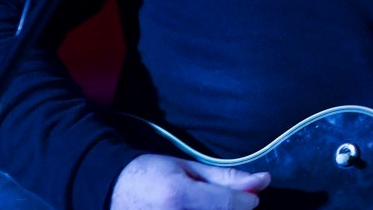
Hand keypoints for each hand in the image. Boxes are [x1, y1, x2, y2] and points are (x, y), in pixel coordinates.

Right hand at [112, 153, 270, 209]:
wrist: (110, 189)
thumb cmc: (150, 174)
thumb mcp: (188, 167)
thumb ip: (225, 178)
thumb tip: (262, 182)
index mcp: (178, 197)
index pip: (229, 205)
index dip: (247, 200)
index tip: (250, 194)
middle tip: (228, 201)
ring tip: (205, 204)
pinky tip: (200, 209)